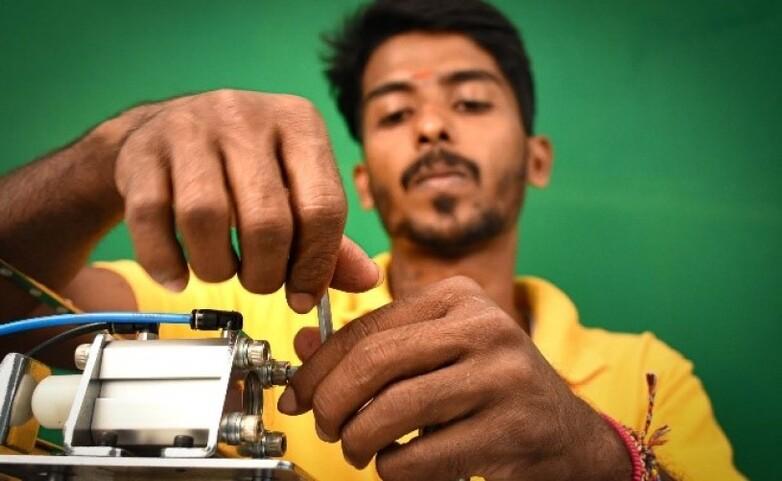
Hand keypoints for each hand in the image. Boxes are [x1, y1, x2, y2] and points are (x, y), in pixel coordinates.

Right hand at [113, 89, 378, 311]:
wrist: (162, 132)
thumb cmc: (243, 168)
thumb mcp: (294, 188)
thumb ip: (329, 237)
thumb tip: (367, 279)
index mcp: (299, 124)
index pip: (324, 207)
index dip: (317, 265)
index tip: (302, 296)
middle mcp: (246, 117)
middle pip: (266, 220)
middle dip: (265, 273)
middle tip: (260, 283)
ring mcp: (189, 128)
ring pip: (205, 219)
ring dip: (216, 268)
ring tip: (221, 271)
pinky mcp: (142, 151)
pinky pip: (150, 218)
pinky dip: (165, 262)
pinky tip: (178, 275)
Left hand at [280, 276, 630, 479]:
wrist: (566, 434)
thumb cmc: (490, 389)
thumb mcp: (436, 355)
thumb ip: (374, 348)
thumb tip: (303, 349)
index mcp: (459, 298)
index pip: (368, 327)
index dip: (319, 366)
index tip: (297, 395)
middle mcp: (484, 327)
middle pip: (375, 363)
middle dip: (332, 403)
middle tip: (325, 427)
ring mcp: (502, 377)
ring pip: (392, 411)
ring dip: (358, 441)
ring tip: (359, 450)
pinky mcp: (510, 430)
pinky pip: (421, 456)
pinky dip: (394, 469)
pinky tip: (399, 465)